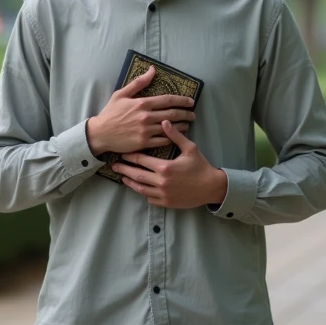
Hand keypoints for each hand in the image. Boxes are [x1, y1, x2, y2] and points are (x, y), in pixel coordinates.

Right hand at [86, 67, 195, 155]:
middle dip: (186, 114)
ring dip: (182, 126)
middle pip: (173, 114)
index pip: (168, 100)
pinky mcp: (144, 143)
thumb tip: (152, 70)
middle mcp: (146, 116)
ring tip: (187, 125)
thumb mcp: (121, 94)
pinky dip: (172, 138)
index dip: (182, 100)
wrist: (100, 133)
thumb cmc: (110, 113)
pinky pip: (163, 140)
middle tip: (193, 114)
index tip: (191, 102)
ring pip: (170, 128)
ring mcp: (146, 130)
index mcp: (142, 103)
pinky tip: (176, 136)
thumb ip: (138, 83)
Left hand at [112, 121, 227, 208]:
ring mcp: (163, 194)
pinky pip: (150, 198)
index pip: (142, 160)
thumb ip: (175, 136)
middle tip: (114, 165)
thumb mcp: (190, 148)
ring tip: (122, 177)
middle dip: (124, 169)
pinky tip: (139, 188)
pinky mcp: (166, 203)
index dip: (131, 156)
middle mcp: (161, 182)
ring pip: (140, 189)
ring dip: (130, 183)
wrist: (211, 188)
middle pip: (137, 175)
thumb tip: (164, 121)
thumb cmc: (201, 166)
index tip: (122, 152)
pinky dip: (143, 193)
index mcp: (165, 167)